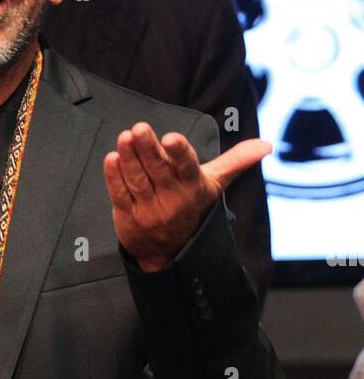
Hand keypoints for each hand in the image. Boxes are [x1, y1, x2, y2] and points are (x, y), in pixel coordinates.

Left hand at [103, 122, 271, 271]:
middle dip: (148, 148)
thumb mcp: (214, 184)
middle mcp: (172, 198)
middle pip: (158, 170)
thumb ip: (236, 161)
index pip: (187, 167)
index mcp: (193, 186)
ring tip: (125, 137)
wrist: (169, 251)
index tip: (171, 138)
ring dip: (130, 158)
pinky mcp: (128, 215)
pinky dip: (115, 177)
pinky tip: (112, 158)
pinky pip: (121, 194)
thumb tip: (267, 146)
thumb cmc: (191, 206)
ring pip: (138, 180)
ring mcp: (149, 208)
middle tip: (139, 128)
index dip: (179, 152)